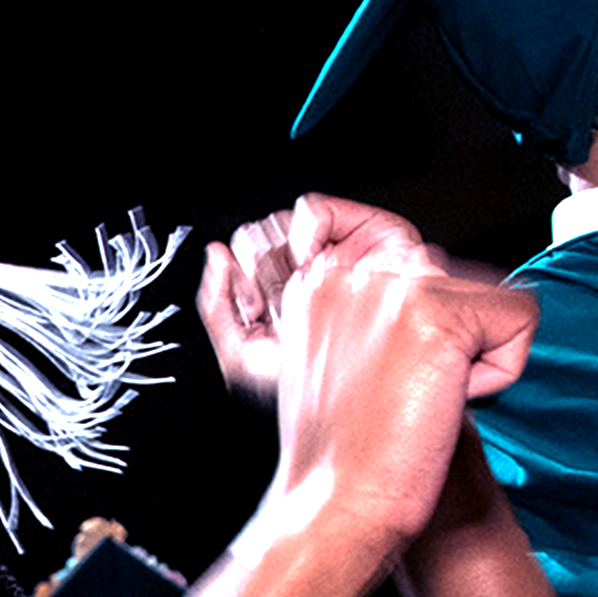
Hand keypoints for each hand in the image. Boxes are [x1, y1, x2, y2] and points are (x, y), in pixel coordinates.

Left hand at [200, 194, 442, 406]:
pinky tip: (314, 262)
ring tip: (296, 283)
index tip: (252, 309)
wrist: (382, 385)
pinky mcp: (365, 230)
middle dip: (256, 268)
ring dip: (277, 250)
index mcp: (282, 295)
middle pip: (255, 239)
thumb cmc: (321, 382)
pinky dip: (303, 231)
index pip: (239, 264)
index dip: (236, 282)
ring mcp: (335, 249)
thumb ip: (215, 307)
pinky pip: (314, 211)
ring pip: (279, 222)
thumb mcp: (245, 358)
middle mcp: (307, 270)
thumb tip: (216, 253)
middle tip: (273, 300)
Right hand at [260, 246, 537, 559]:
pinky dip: (501, 373)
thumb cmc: (342, 453)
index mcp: (318, 282)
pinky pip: (520, 317)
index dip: (426, 328)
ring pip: (489, 299)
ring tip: (418, 399)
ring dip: (473, 358)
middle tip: (401, 394)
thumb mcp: (335, 363)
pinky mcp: (435, 313)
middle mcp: (348, 274)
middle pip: (458, 280)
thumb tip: (426, 278)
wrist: (335, 508)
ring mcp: (389, 289)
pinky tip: (444, 403)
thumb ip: (368, 315)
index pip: (418, 260)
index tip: (391, 375)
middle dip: (450, 342)